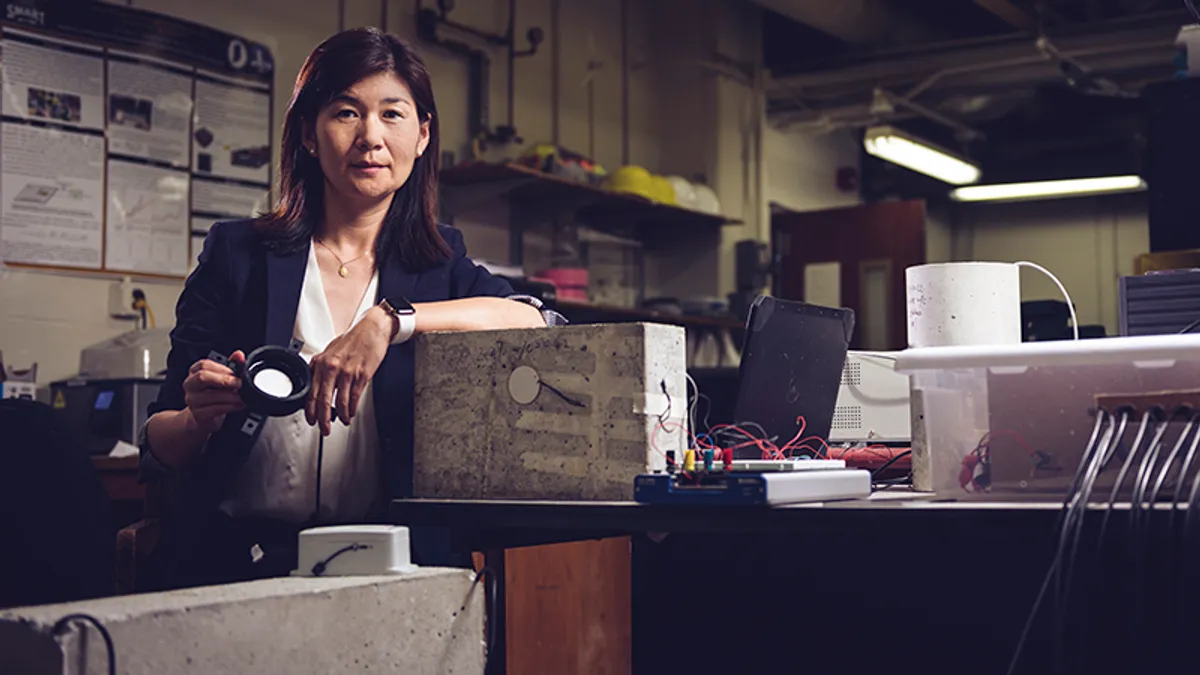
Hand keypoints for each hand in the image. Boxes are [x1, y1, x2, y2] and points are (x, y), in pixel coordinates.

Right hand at [183, 351, 245, 434]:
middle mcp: (190, 385)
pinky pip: (214, 409)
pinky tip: (238, 405)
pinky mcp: (198, 415)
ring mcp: (192, 400)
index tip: (235, 372)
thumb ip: (232, 365)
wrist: (205, 417)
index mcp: (194, 372)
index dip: (221, 368)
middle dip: (224, 380)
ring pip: (210, 396)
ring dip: (231, 396)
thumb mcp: (223, 378)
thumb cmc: (214, 394)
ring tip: (242, 397)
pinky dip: (230, 407)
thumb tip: (239, 355)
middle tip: (239, 384)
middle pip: (202, 377)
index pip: (204, 365)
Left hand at [306, 306, 390, 434]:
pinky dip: (353, 409)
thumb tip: (315, 382)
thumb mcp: (331, 350)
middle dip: (323, 419)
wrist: (373, 329)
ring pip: (342, 402)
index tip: (311, 419)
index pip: (313, 391)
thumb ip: (321, 366)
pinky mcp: (363, 375)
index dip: (311, 409)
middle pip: (325, 400)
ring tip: (342, 421)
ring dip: (342, 416)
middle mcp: (333, 368)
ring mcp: (349, 372)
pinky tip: (352, 413)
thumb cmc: (353, 339)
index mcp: (323, 362)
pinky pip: (355, 397)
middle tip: (324, 429)